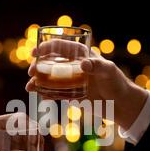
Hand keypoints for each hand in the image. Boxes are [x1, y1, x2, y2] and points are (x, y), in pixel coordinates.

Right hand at [26, 40, 148, 129]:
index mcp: (80, 55)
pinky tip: (39, 96)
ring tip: (30, 87)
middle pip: (50, 62)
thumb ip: (97, 66)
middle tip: (31, 72)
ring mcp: (71, 80)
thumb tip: (83, 64)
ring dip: (38, 81)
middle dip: (38, 66)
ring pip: (50, 78)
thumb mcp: (109, 71)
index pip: (59, 47)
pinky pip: (55, 92)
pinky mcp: (71, 94)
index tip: (35, 52)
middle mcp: (73, 66)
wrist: (120, 103)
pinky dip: (46, 93)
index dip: (45, 48)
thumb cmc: (116, 82)